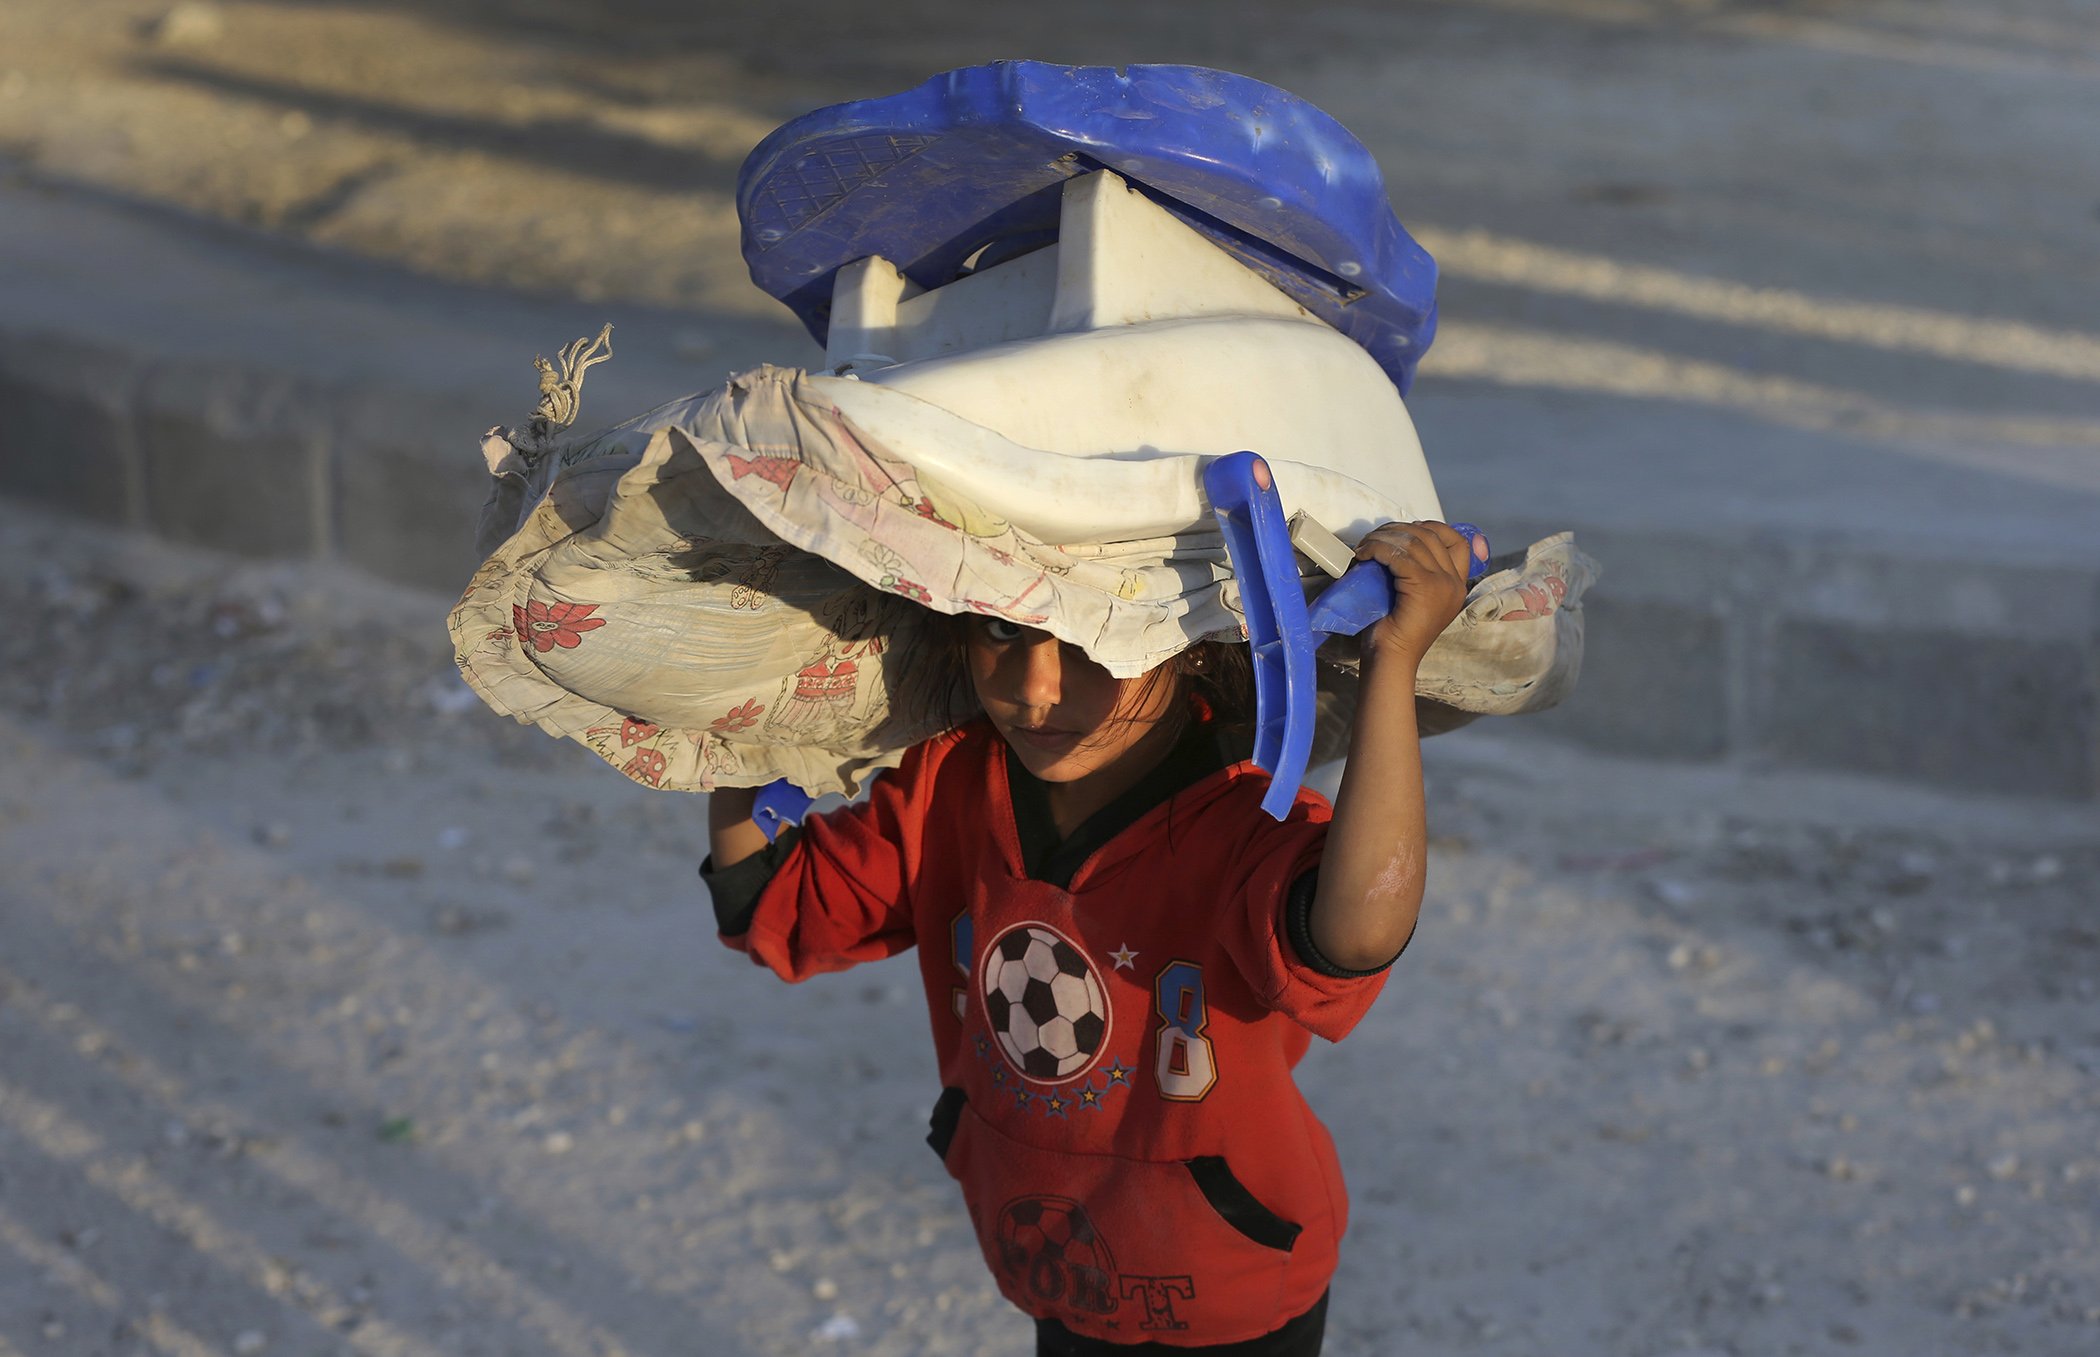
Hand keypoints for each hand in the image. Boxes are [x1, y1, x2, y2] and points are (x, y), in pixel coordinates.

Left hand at [1353, 520, 1481, 665]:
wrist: (1391, 660)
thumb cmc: (1394, 631)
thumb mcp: (1412, 597)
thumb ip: (1415, 573)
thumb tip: (1397, 543)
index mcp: (1457, 585)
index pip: (1457, 540)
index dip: (1430, 528)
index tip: (1402, 532)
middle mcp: (1455, 582)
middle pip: (1430, 535)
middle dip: (1397, 530)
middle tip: (1372, 539)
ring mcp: (1443, 584)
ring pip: (1413, 542)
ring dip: (1383, 538)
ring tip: (1364, 547)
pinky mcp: (1425, 587)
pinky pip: (1399, 555)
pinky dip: (1378, 549)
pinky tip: (1363, 555)